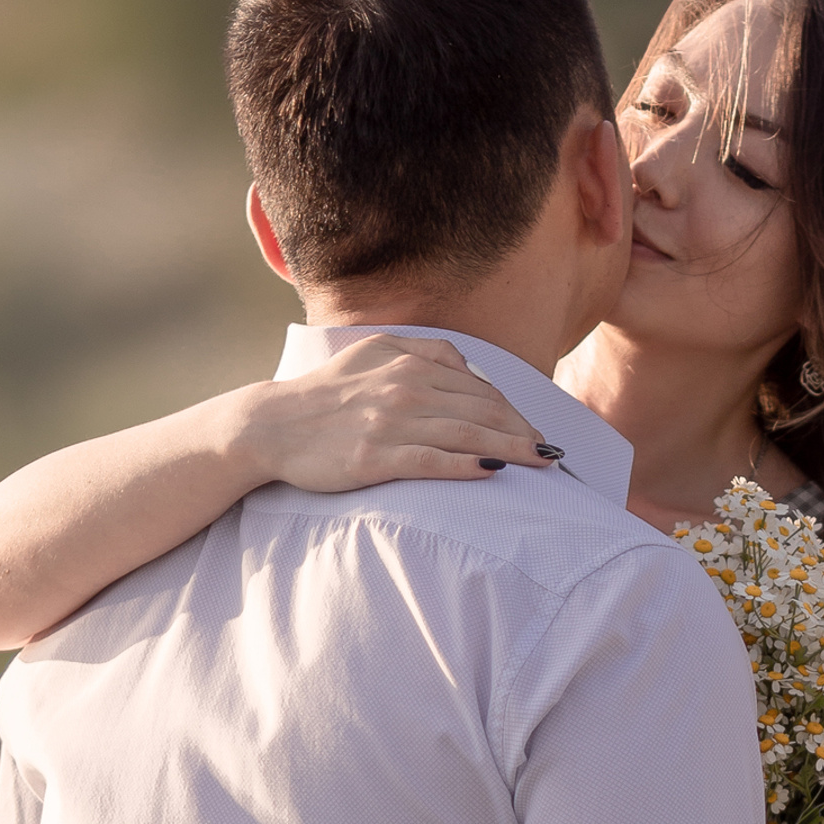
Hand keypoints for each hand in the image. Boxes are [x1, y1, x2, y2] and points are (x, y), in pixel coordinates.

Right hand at [235, 336, 557, 492]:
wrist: (272, 425)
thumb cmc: (326, 394)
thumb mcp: (373, 353)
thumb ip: (424, 352)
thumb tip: (471, 367)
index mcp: (408, 362)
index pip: (478, 388)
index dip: (514, 411)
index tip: (537, 431)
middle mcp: (404, 388)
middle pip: (481, 410)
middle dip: (522, 431)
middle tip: (551, 453)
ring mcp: (391, 423)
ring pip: (466, 433)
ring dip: (510, 449)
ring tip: (540, 463)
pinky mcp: (376, 457)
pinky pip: (432, 460)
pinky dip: (466, 464)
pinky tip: (493, 472)